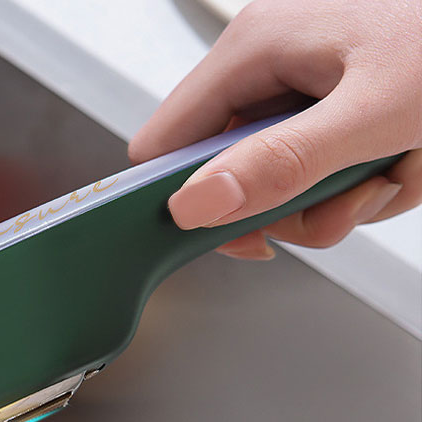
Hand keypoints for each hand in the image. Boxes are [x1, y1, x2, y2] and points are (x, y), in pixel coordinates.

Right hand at [128, 0, 421, 259]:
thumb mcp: (374, 111)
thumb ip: (280, 162)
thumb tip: (197, 205)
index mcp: (254, 50)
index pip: (164, 147)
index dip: (183, 200)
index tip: (233, 232)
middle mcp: (269, 68)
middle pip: (232, 178)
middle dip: (294, 206)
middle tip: (348, 197)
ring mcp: (305, 89)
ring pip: (285, 186)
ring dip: (344, 199)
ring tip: (401, 164)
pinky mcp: (337, 108)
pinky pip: (325, 174)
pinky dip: (370, 183)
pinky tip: (408, 156)